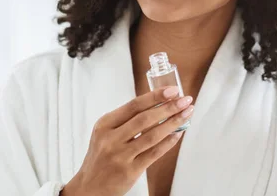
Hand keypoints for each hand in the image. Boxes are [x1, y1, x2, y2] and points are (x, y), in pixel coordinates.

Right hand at [61, 87, 193, 195]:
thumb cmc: (101, 156)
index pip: (134, 105)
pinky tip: (178, 134)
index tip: (172, 90)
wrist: (89, 187)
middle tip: (185, 100)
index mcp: (104, 124)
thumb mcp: (104, 134)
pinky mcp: (130, 171)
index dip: (155, 96)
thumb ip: (125, 120)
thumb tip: (158, 105)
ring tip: (186, 114)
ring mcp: (120, 156)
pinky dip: (168, 142)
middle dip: (169, 107)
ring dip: (173, 123)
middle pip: (145, 118)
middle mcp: (111, 139)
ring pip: (152, 135)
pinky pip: (154, 153)